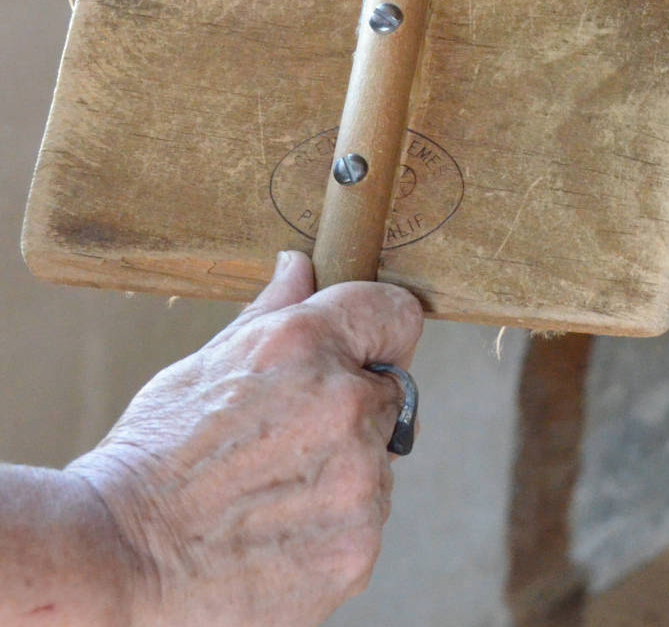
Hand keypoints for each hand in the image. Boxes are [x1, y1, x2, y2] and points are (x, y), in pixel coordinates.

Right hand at [69, 251, 422, 626]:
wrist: (121, 554)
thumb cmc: (157, 451)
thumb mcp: (208, 362)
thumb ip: (274, 311)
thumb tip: (300, 266)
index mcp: (306, 344)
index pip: (396, 313)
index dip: (381, 329)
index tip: (367, 347)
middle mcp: (344, 405)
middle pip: (392, 392)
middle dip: (355, 404)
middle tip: (290, 432)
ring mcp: (357, 481)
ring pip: (380, 462)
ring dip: (345, 467)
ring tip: (274, 485)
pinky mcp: (358, 546)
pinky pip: (367, 519)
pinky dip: (335, 522)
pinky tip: (279, 524)